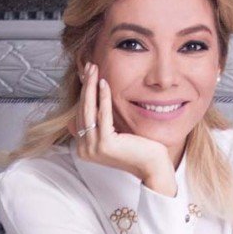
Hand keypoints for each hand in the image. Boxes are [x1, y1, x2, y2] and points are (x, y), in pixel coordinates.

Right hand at [69, 61, 175, 187]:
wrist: (152, 166)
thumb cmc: (137, 149)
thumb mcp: (113, 134)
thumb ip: (99, 123)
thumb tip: (86, 104)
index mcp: (84, 148)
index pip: (81, 115)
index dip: (84, 93)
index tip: (88, 75)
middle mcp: (84, 150)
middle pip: (82, 111)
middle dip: (86, 86)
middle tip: (89, 67)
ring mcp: (92, 148)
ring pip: (89, 111)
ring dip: (91, 87)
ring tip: (94, 69)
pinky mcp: (104, 144)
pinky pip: (102, 115)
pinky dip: (103, 97)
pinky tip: (104, 83)